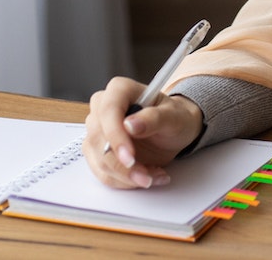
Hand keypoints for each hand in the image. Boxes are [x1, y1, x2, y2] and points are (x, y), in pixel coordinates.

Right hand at [83, 76, 205, 188]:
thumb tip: (130, 124)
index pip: (108, 111)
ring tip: (153, 176)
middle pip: (99, 140)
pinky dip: (124, 181)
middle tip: (147, 177)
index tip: (130, 158)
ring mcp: (97, 130)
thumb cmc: (174, 117)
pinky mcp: (97, 151)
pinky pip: (103, 173)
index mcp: (120, 90)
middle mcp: (102, 107)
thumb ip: (154, 118)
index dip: (116, 137)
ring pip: (100, 160)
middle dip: (123, 165)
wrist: (174, 131)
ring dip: (125, 177)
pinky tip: (146, 177)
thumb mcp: (173, 116)